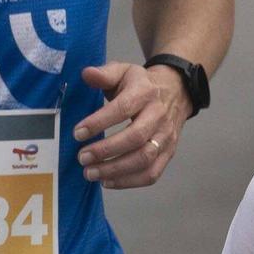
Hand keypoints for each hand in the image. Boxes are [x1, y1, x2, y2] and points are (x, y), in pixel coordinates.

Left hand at [71, 61, 191, 188]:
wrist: (176, 91)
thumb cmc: (141, 85)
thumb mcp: (123, 71)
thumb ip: (104, 74)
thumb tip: (86, 74)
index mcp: (145, 92)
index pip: (123, 108)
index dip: (99, 122)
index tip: (77, 133)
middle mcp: (159, 115)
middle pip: (135, 137)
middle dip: (106, 150)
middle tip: (82, 157)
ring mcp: (166, 136)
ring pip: (144, 159)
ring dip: (115, 170)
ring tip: (89, 173)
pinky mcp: (168, 153)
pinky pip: (152, 173)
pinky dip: (129, 182)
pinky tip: (107, 181)